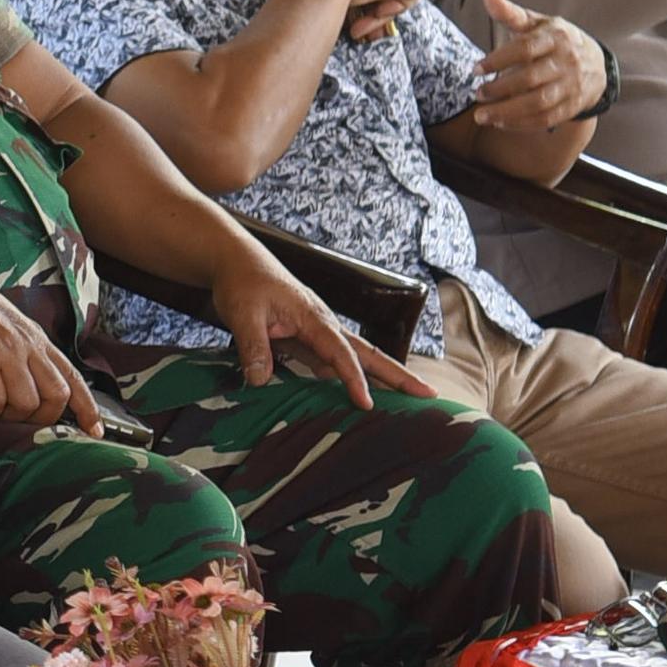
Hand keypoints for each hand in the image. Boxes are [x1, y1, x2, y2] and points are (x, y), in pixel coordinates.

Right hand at [0, 267, 98, 434]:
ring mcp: (5, 351)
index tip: (94, 429)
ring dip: (8, 416)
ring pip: (27, 403)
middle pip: (56, 395)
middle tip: (19, 422)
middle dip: (42, 418)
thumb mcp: (3, 321)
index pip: (72, 376)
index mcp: (34, 337)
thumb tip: (22, 380)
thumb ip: (18, 347)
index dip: (87, 407)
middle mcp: (26, 344)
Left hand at [211, 252, 426, 406]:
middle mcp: (325, 324)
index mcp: (314, 317)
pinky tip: (360, 395)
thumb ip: (253, 346)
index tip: (366, 404)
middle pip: (368, 352)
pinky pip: (336, 361)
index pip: (341, 353)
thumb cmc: (243, 283)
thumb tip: (260, 381)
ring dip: (382, 377)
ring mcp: (319, 331)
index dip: (354, 379)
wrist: (237, 262)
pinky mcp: (309, 338)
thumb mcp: (242, 314)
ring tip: (407, 401)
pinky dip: (352, 377)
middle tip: (429, 395)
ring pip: (358, 357)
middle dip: (398, 374)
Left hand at [463, 0, 604, 128]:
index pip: (525, 48)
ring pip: (539, 102)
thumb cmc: (555, 40)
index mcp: (555, 37)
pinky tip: (500, 123)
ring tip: (482, 115)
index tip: (475, 69)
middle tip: (477, 94)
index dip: (498, 60)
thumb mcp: (536, 23)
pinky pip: (547, 119)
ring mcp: (572, 85)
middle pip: (530, 78)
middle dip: (500, 89)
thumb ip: (510, 13)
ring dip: (507, 112)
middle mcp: (567, 61)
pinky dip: (522, 123)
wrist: (597, 62)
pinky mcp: (573, 105)